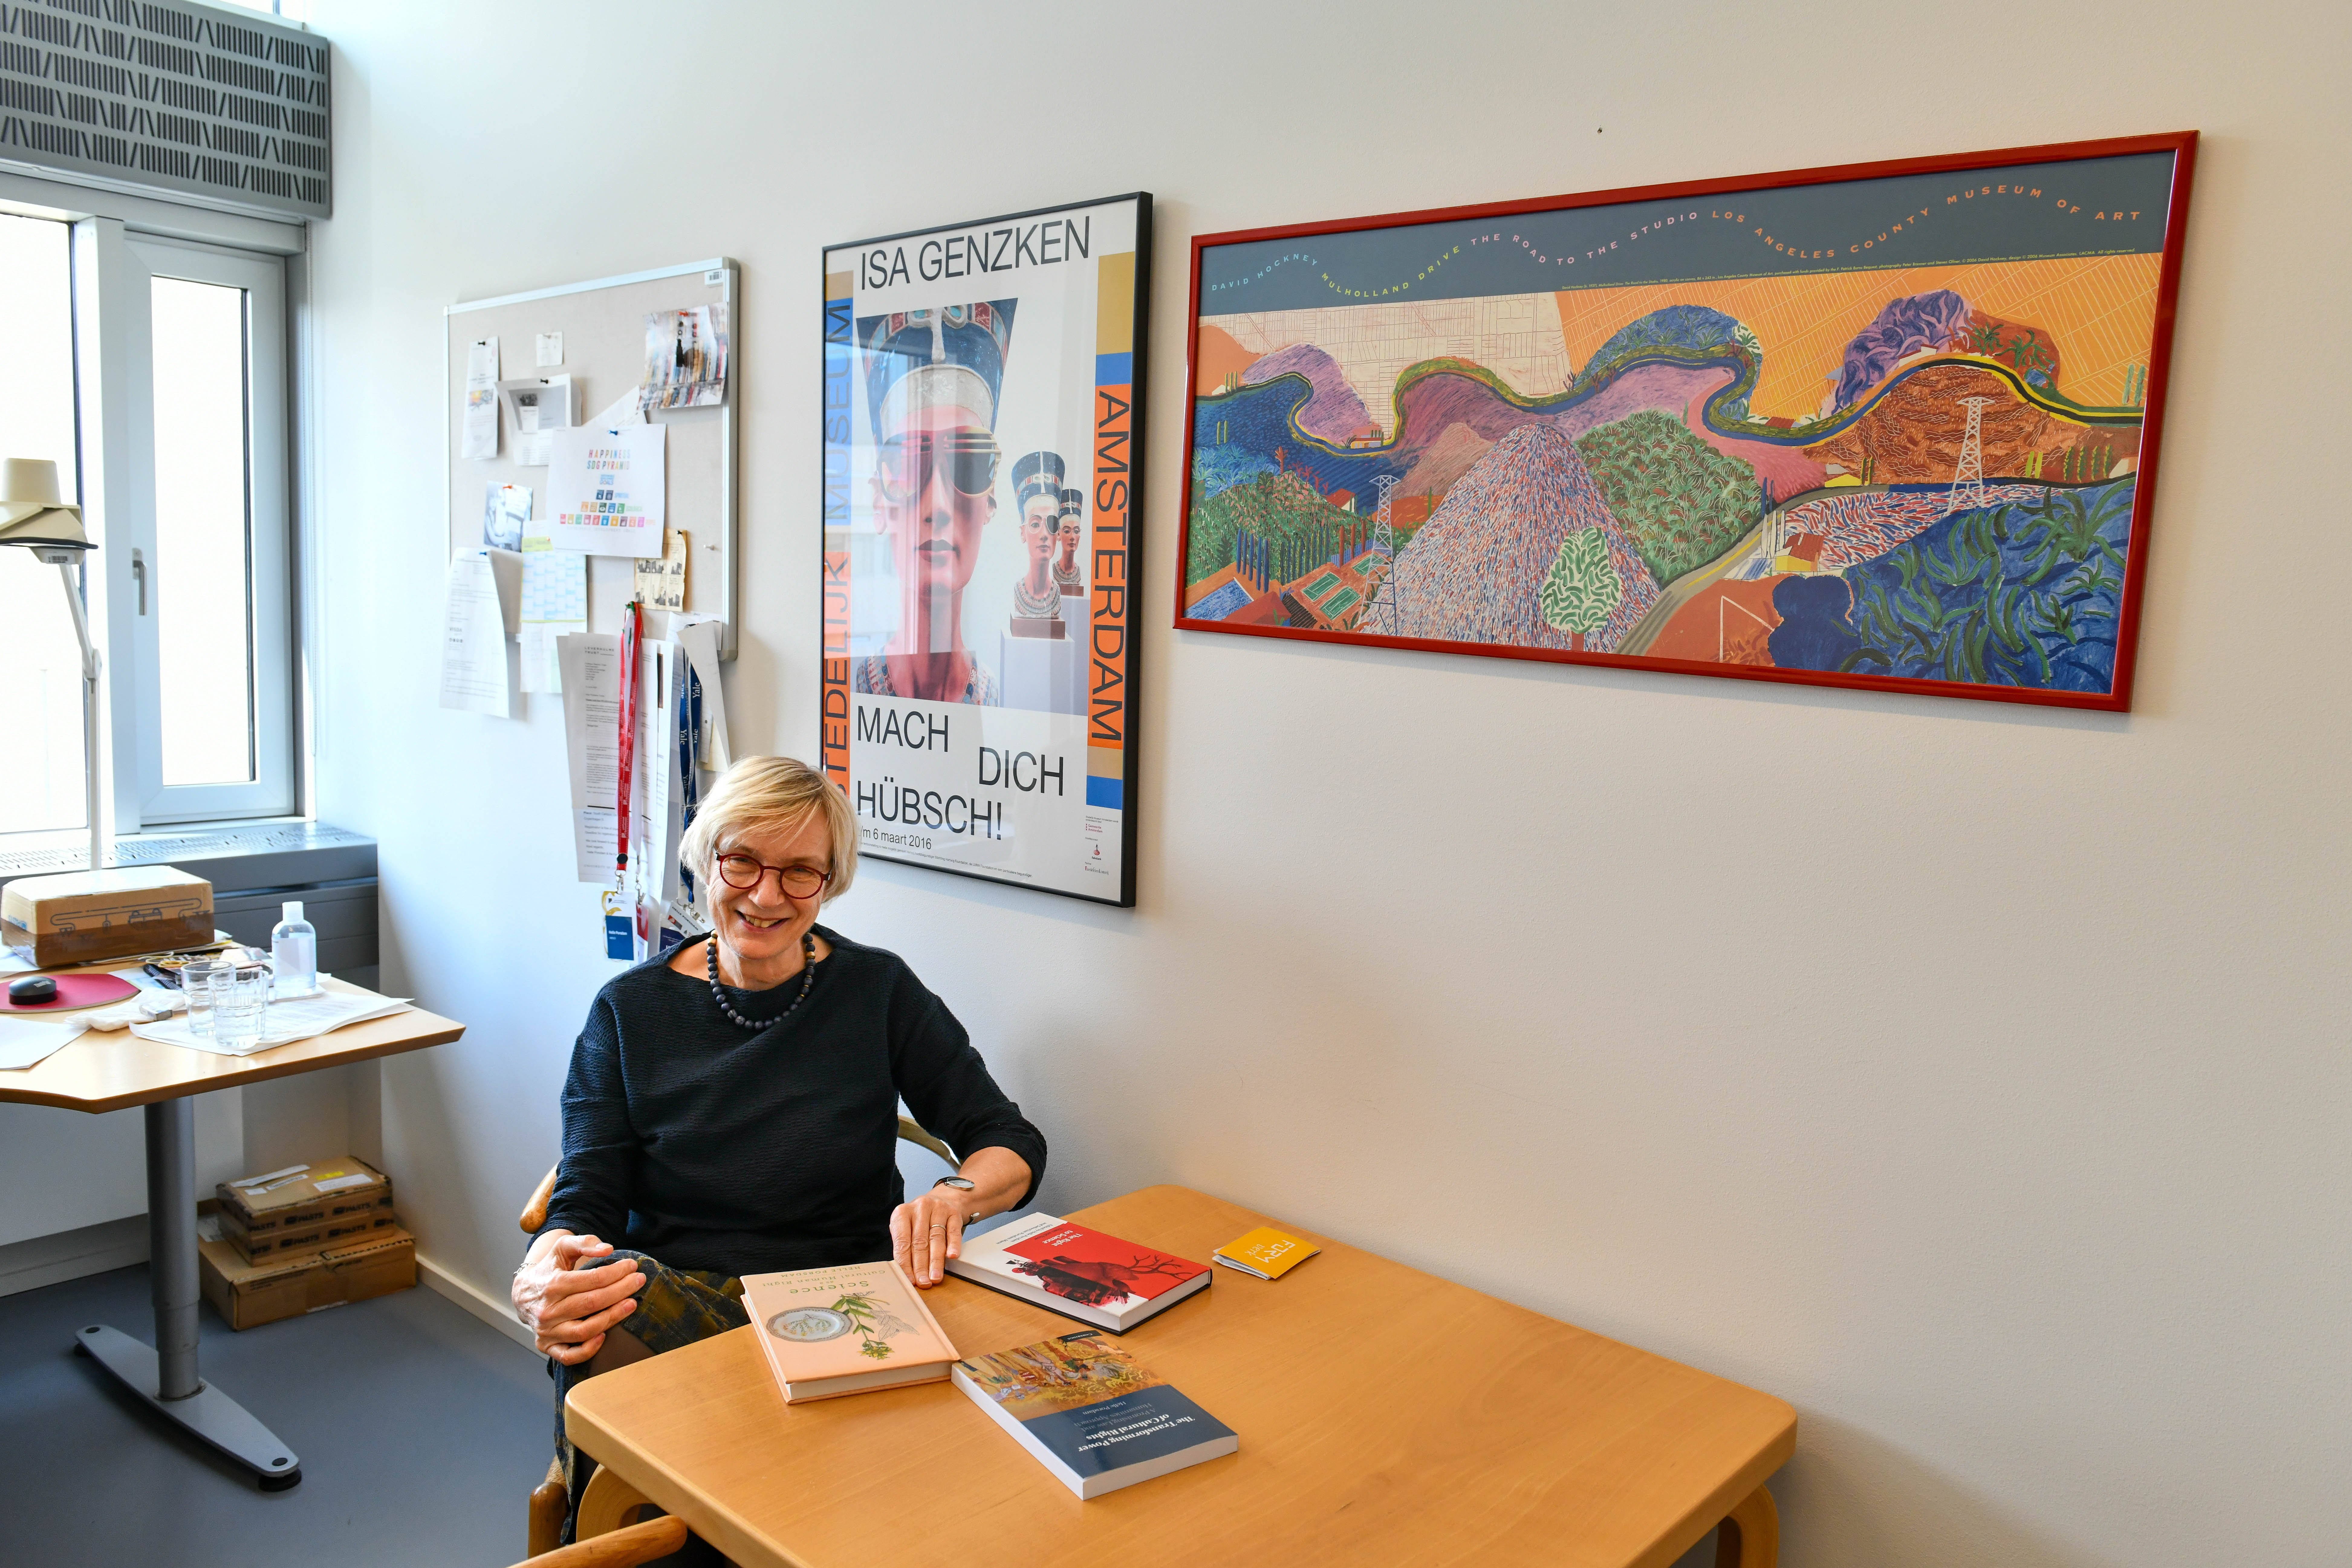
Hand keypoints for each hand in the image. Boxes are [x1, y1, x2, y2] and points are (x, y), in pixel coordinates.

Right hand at [512, 1231, 644, 1364]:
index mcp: (552, 1284)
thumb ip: (584, 1243)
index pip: (593, 1279)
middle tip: (639, 1282)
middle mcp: (548, 1310)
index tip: (633, 1266)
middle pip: (592, 1303)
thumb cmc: (549, 1270)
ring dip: (612, 1318)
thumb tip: (607, 1249)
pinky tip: (605, 1335)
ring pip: (584, 1330)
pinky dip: (588, 1350)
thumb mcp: (561, 1248)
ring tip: (631, 1304)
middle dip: (621, 1291)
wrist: (522, 1293)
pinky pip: (569, 1356)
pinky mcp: (547, 1346)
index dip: (617, 1273)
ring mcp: (547, 1331)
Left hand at [890, 1186, 971, 1287]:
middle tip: (923, 1282)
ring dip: (936, 1261)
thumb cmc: (919, 1220)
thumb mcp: (906, 1228)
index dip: (905, 1263)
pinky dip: (953, 1245)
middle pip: (920, 1242)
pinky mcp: (953, 1213)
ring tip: (935, 1277)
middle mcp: (920, 1208)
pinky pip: (953, 1231)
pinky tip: (951, 1256)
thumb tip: (906, 1272)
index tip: (909, 1279)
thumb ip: (904, 1246)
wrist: (941, 1200)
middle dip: (921, 1266)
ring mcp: (938, 1208)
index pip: (902, 1242)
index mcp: (902, 1213)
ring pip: (936, 1238)